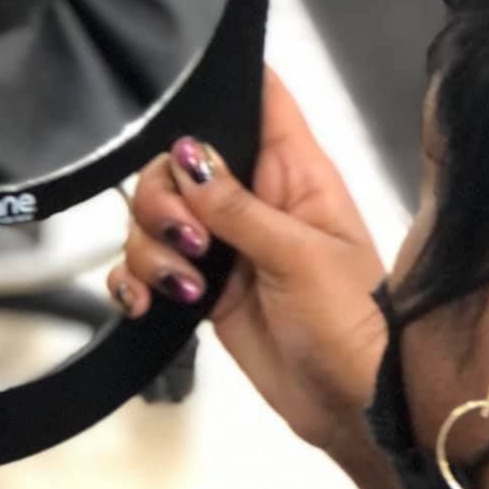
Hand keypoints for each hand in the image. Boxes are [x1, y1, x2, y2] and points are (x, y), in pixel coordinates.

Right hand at [112, 71, 391, 464]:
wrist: (353, 404)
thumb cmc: (353, 322)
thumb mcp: (299, 255)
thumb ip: (237, 204)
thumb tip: (188, 154)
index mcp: (295, 172)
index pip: (260, 98)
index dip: (220, 83)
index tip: (181, 101)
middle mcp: (257, 199)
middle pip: (179, 162)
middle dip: (162, 197)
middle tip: (187, 240)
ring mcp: (227, 244)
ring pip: (156, 216)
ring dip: (149, 247)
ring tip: (181, 285)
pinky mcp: (205, 288)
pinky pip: (148, 267)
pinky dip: (134, 281)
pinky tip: (146, 302)